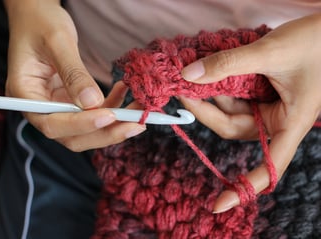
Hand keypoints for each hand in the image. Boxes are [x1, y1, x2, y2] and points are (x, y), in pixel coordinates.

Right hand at [4, 0, 144, 150]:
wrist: (37, 15)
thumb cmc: (40, 22)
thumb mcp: (58, 42)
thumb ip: (74, 73)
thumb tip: (93, 103)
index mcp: (25, 96)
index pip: (52, 123)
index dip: (82, 125)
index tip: (109, 116)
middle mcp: (40, 108)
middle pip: (71, 135)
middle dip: (105, 133)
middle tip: (135, 124)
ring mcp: (56, 106)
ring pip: (86, 130)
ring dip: (114, 124)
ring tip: (140, 112)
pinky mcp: (70, 101)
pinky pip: (93, 112)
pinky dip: (111, 107)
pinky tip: (124, 92)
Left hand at [180, 14, 320, 212]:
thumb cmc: (317, 41)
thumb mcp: (270, 53)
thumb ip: (228, 64)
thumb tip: (188, 75)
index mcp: (289, 123)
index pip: (269, 166)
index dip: (244, 188)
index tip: (217, 205)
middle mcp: (276, 119)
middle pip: (231, 126)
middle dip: (204, 109)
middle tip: (180, 87)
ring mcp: (267, 105)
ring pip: (229, 108)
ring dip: (208, 92)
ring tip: (191, 71)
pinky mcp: (261, 91)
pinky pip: (233, 93)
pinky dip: (218, 83)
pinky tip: (206, 69)